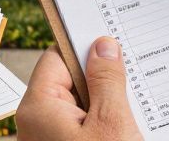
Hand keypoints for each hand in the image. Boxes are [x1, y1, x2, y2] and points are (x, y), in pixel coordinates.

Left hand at [16, 36, 143, 140]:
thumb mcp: (111, 122)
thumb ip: (107, 81)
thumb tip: (103, 47)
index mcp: (38, 108)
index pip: (57, 57)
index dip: (84, 46)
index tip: (109, 37)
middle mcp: (37, 122)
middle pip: (69, 81)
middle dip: (99, 78)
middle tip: (130, 75)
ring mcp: (48, 137)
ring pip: (79, 106)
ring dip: (104, 104)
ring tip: (132, 107)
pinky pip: (82, 126)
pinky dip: (101, 123)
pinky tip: (124, 127)